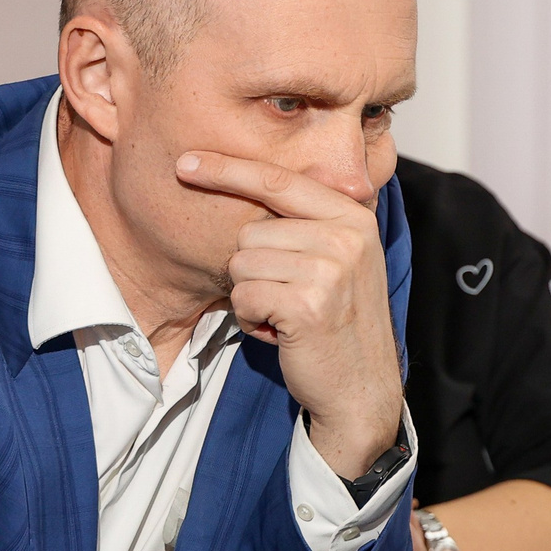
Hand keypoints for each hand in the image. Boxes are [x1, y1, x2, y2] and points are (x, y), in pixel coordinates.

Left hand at [177, 150, 402, 476]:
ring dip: (252, 297)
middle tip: (288, 298)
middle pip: (251, 232)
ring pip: (242, 264)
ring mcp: (330, 270)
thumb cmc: (339, 324)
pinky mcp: (307, 304)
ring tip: (286, 316)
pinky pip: (243, 296)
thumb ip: (308, 223)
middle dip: (254, 270)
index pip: (279, 181)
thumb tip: (247, 181)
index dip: (229, 170)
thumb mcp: (339, 261)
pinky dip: (251, 320)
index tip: (187, 162)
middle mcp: (346, 237)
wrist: (363, 388)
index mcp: (353, 217)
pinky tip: (282, 333)